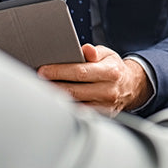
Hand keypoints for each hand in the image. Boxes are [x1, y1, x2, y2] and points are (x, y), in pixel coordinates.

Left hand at [37, 44, 152, 115]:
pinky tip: (55, 102)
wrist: (131, 87)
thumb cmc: (113, 68)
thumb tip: (86, 50)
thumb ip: (94, 52)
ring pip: (75, 105)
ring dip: (57, 99)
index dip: (59, 71)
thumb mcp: (108, 55)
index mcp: (111, 72)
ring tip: (42, 91)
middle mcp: (109, 90)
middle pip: (74, 90)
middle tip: (36, 81)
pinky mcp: (102, 117)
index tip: (43, 70)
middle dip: (53, 85)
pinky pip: (79, 114)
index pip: (80, 72)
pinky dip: (66, 108)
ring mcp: (105, 106)